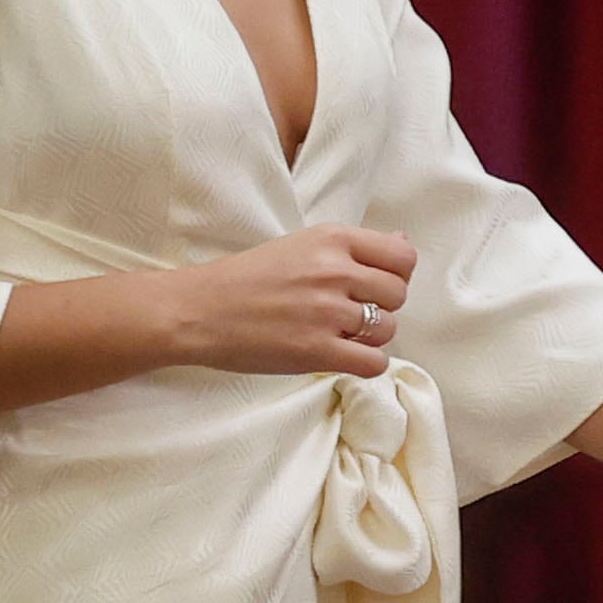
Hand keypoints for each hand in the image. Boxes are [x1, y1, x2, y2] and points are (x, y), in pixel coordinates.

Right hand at [162, 226, 418, 377]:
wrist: (198, 311)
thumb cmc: (245, 279)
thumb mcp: (301, 245)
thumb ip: (353, 247)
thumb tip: (404, 244)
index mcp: (332, 238)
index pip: (402, 257)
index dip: (395, 275)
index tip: (373, 286)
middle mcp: (334, 271)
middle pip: (397, 294)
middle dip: (380, 307)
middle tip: (349, 313)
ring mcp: (327, 312)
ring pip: (387, 329)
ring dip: (370, 337)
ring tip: (339, 335)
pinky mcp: (317, 351)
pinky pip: (373, 364)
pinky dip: (364, 364)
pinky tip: (341, 356)